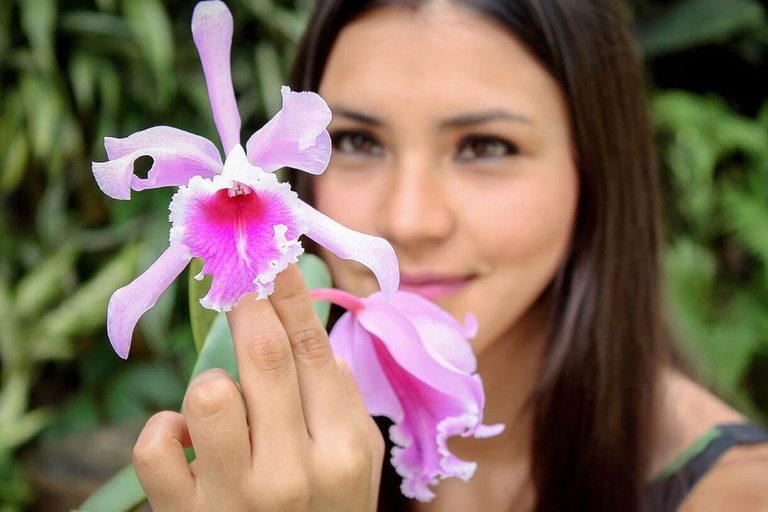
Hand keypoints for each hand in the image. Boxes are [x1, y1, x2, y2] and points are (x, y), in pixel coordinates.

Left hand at [132, 264, 384, 510]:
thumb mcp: (357, 459)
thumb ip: (337, 396)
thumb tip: (303, 325)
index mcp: (343, 446)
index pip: (312, 346)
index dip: (288, 289)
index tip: (270, 248)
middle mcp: (295, 469)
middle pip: (262, 352)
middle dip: (244, 299)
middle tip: (234, 272)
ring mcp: (240, 496)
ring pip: (207, 392)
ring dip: (210, 383)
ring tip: (222, 402)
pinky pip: (156, 444)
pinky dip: (164, 431)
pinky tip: (186, 444)